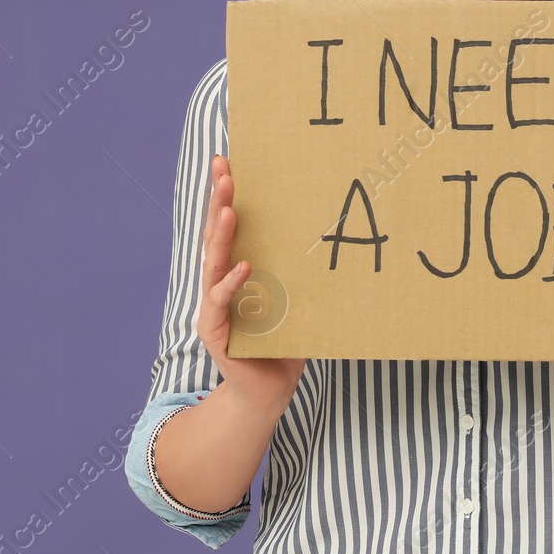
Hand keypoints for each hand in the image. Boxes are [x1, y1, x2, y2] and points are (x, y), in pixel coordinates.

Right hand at [196, 153, 306, 415]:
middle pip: (215, 234)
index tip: (227, 160)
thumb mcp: (299, 300)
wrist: (268, 393)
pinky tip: (244, 266)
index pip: (228, 225)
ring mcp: (213, 305)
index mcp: (236, 269)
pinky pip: (222, 301)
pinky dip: (232, 283)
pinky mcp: (214, 330)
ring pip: (213, 261)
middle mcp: (219, 282)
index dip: (224, 194)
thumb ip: (305, 274)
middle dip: (217, 200)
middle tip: (222, 168)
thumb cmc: (284, 343)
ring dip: (220, 233)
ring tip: (228, 207)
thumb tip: (340, 237)